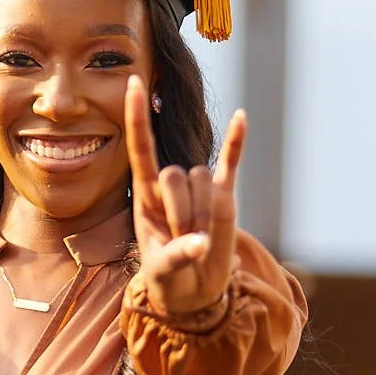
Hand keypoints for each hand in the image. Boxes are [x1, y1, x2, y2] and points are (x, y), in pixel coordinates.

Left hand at [125, 75, 245, 316]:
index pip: (140, 148)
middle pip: (177, 174)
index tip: (133, 82)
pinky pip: (230, 164)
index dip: (137, 117)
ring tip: (199, 239)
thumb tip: (200, 243)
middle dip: (182, 211)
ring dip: (203, 214)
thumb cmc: (169, 280)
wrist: (194, 292)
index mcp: (145, 197)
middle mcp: (171, 186)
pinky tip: (242, 116)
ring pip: (203, 181)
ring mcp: (199, 189)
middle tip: (183, 242)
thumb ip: (176, 257)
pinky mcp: (224, 197)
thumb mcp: (162, 273)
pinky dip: (236, 142)